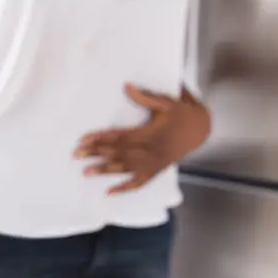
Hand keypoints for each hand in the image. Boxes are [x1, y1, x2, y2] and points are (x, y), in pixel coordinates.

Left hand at [75, 85, 210, 193]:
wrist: (201, 129)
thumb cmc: (182, 113)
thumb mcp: (167, 102)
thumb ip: (146, 97)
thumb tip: (127, 86)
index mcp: (151, 133)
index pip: (120, 136)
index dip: (101, 138)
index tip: (83, 140)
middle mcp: (150, 150)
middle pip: (119, 153)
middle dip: (97, 153)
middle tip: (76, 155)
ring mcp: (153, 163)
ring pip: (126, 168)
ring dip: (105, 170)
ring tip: (86, 172)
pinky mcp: (156, 170)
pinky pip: (139, 183)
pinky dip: (125, 188)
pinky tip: (109, 191)